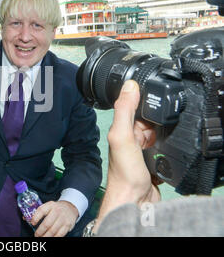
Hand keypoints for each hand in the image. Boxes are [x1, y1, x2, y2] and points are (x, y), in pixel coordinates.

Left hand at [31, 201, 78, 236]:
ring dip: (45, 236)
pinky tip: (50, 238)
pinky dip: (54, 238)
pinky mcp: (68, 225)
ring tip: (42, 238)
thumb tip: (25, 218)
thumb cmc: (56, 208)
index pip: (41, 210)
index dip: (35, 217)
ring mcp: (63, 219)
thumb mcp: (48, 206)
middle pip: (46, 223)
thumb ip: (37, 212)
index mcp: (50, 205)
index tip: (32, 223)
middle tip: (36, 235)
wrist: (70, 207)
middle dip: (40, 231)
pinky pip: (60, 234)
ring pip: (52, 231)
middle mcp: (57, 211)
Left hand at [94, 80, 159, 231]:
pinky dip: (166, 150)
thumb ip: (125, 111)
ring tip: (149, 153)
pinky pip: (165, 148)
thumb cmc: (123, 173)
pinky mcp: (154, 159)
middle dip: (155, 127)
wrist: (134, 200)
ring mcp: (142, 149)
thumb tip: (129, 85)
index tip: (143, 119)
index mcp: (120, 129)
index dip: (143, 109)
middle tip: (145, 142)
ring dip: (161, 140)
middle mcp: (130, 138)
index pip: (134, 108)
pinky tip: (158, 158)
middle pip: (151, 121)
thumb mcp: (122, 136)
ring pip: (159, 134)